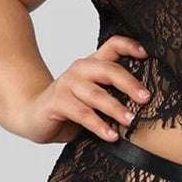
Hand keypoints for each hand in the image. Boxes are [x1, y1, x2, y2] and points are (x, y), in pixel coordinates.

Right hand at [9, 35, 150, 143]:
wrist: (33, 116)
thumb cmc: (71, 107)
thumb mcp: (95, 95)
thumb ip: (114, 91)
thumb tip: (148, 99)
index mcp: (92, 64)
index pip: (112, 45)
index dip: (130, 46)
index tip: (147, 55)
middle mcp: (80, 69)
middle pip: (109, 70)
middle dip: (129, 84)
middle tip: (146, 98)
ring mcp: (67, 84)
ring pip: (96, 94)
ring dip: (115, 108)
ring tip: (130, 121)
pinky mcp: (57, 102)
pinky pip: (82, 114)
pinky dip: (98, 125)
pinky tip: (111, 135)